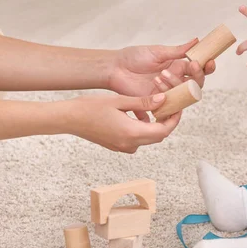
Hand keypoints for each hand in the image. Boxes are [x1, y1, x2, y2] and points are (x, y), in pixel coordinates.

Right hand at [63, 93, 179, 152]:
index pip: (163, 130)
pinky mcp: (118, 146)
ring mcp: (123, 147)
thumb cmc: (90, 108)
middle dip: (167, 122)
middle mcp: (129, 144)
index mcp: (131, 133)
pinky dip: (145, 128)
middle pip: (159, 136)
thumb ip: (143, 102)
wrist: (68, 119)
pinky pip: (138, 139)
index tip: (178, 108)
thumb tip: (163, 99)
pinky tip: (143, 115)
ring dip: (156, 125)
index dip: (174, 119)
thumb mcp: (120, 101)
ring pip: (149, 138)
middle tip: (171, 105)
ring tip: (159, 107)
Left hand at [108, 39, 215, 119]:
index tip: (209, 61)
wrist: (116, 69)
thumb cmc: (134, 57)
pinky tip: (158, 86)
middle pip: (197, 82)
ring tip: (160, 75)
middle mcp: (176, 79)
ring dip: (177, 83)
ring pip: (185, 92)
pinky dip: (168, 94)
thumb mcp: (158, 51)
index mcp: (178, 65)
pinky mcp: (159, 101)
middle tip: (192, 66)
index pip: (198, 68)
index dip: (207, 66)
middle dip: (198, 75)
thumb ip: (178, 50)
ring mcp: (168, 91)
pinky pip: (172, 102)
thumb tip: (197, 41)